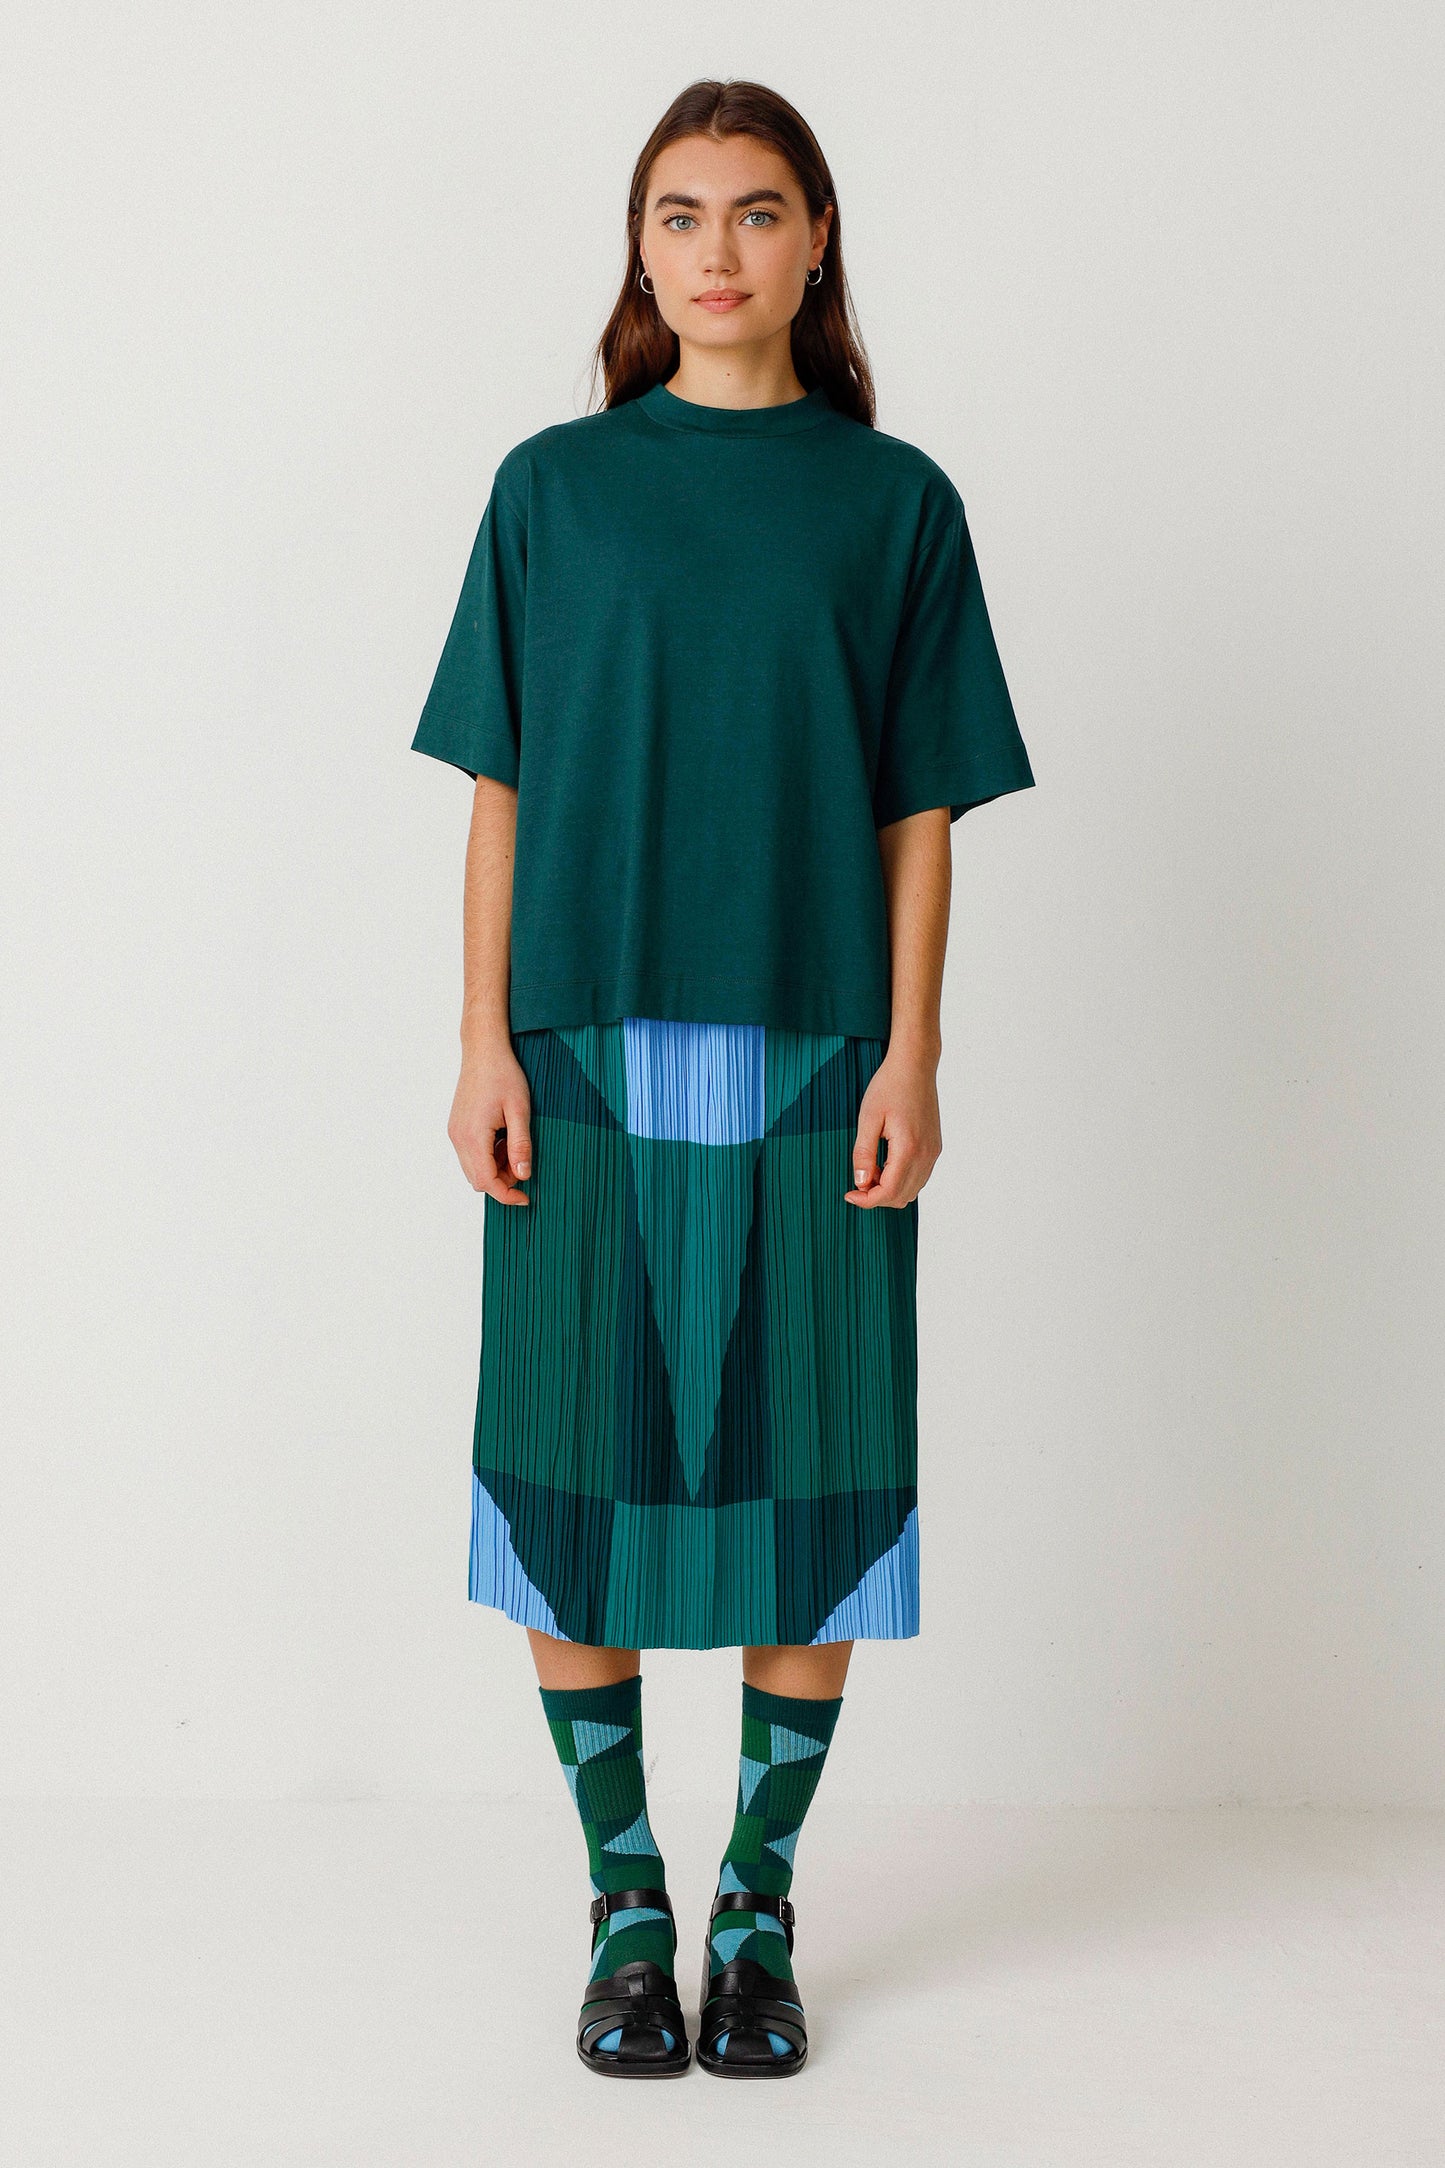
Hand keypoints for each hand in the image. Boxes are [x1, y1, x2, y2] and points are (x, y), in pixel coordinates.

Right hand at [448, 1038, 532, 1204]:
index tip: (526, 1197)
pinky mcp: (457, 1127)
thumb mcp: (520, 1111)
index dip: (507, 1195)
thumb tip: (523, 1175)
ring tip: (514, 1143)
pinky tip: (503, 1137)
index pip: (487, 1181)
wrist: (483, 1051)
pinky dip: (488, 1156)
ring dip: (495, 1167)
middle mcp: (458, 1138)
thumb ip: (521, 1145)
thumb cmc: (503, 1075)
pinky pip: (470, 1154)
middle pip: (478, 1180)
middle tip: (523, 1162)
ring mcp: (455, 1133)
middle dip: (502, 1180)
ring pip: (473, 1168)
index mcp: (473, 1136)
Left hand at [845, 1046, 941, 1208]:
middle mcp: (926, 1155)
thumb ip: (863, 1153)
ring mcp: (933, 1152)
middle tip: (858, 1178)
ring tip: (871, 1168)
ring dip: (889, 1189)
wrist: (915, 1066)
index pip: (889, 1192)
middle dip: (876, 1197)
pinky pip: (919, 1177)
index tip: (849, 1194)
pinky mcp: (934, 1147)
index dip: (866, 1200)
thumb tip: (861, 1183)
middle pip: (901, 1197)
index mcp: (908, 1149)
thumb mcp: (867, 1118)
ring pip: (912, 1191)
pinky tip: (885, 1163)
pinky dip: (901, 1180)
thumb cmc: (889, 1086)